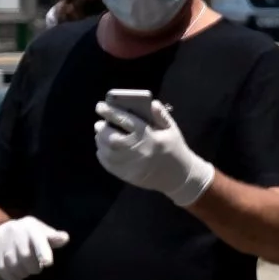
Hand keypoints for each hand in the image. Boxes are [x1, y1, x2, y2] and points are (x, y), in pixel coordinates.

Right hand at [0, 215, 70, 279]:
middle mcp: (15, 233)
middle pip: (26, 257)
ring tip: (27, 271)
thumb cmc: (28, 234)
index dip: (43, 252)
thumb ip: (53, 237)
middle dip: (34, 267)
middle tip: (36, 268)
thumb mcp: (41, 231)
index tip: (48, 263)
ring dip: (23, 272)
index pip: (37, 240)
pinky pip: (3, 271)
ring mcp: (2, 244)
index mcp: (30, 228)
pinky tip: (18, 279)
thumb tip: (65, 238)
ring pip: (14, 265)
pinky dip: (12, 278)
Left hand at [93, 99, 215, 205]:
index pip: (125, 120)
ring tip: (101, 135)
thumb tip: (152, 103)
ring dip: (101, 141)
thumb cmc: (174, 148)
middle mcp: (138, 149)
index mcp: (148, 135)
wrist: (179, 176)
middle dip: (102, 129)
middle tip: (100, 124)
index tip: (100, 106)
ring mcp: (131, 164)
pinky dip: (102, 155)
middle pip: (111, 137)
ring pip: (107, 151)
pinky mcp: (127, 175)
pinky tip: (104, 148)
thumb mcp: (172, 130)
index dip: (110, 112)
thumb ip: (161, 115)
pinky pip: (108, 164)